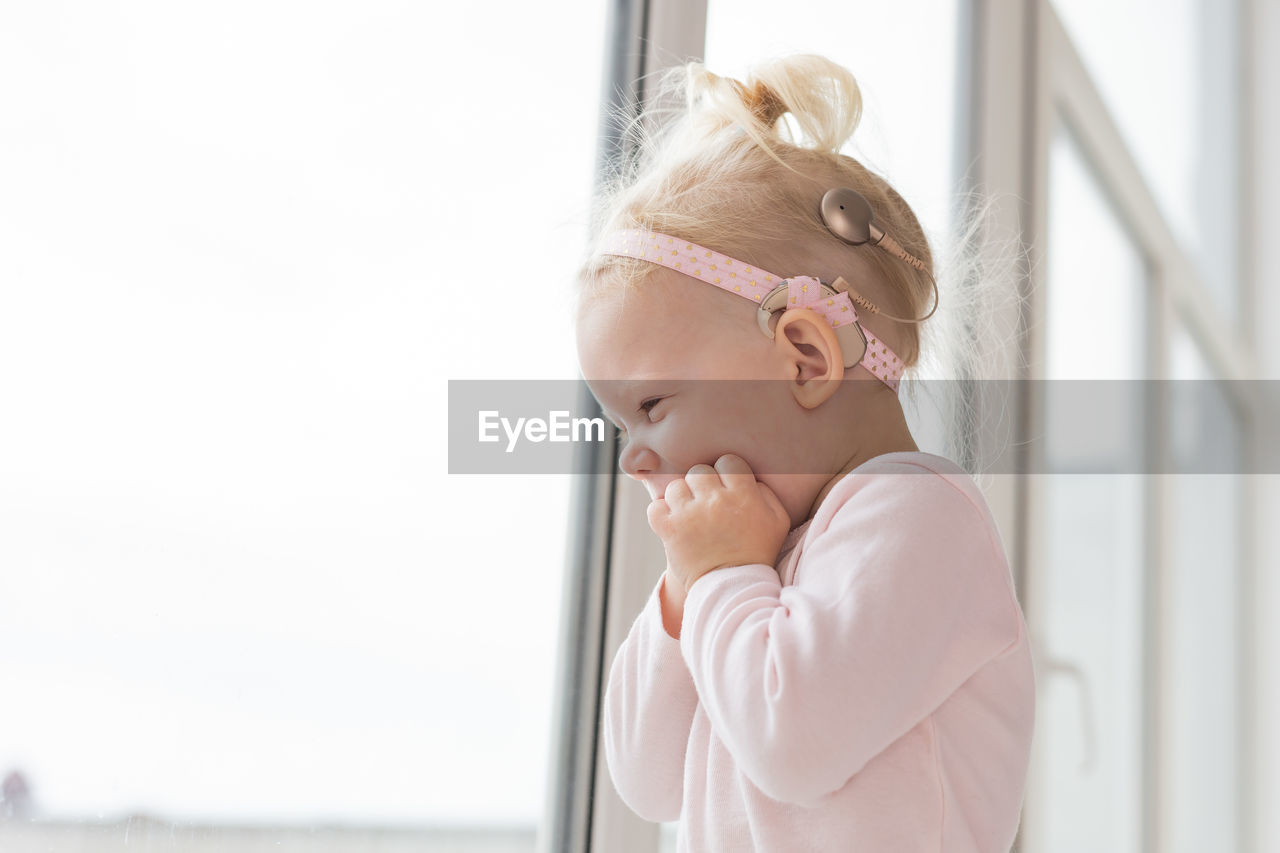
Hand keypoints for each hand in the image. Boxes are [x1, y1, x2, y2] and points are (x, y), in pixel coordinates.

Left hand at [646, 454, 790, 594]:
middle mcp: (715, 501)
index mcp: (743, 495)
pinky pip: (655, 507)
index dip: (727, 473)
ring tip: (691, 515)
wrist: (734, 587)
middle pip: (699, 471)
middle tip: (708, 504)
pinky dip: (661, 514)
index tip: (727, 490)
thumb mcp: (778, 520)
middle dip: (703, 485)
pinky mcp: (670, 530)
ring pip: (676, 486)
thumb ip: (766, 492)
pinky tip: (674, 523)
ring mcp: (689, 515)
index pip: (728, 461)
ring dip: (682, 499)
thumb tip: (748, 477)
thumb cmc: (757, 552)